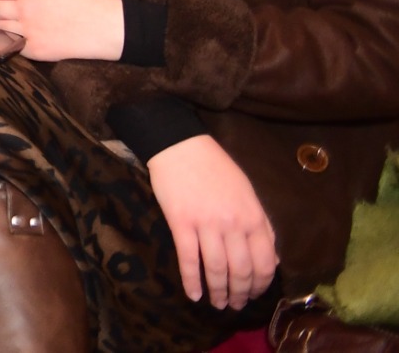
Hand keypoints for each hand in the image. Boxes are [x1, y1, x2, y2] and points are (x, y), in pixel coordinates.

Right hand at [147, 136, 277, 310]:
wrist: (180, 146)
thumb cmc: (216, 168)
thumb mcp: (248, 194)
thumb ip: (262, 226)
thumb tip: (271, 259)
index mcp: (253, 218)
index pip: (264, 262)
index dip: (260, 284)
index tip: (254, 295)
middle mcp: (233, 224)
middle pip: (241, 270)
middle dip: (240, 293)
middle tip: (235, 305)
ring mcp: (206, 224)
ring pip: (217, 268)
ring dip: (218, 291)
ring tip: (218, 304)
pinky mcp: (181, 222)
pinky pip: (189, 258)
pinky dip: (192, 280)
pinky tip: (194, 294)